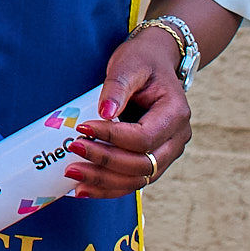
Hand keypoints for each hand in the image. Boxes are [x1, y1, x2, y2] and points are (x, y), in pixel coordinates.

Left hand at [67, 27, 191, 197]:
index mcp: (176, 114)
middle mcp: (177, 139)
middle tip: (73, 150)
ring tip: (72, 174)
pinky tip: (81, 189)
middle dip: (105, 162)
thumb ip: (117, 87)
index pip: (144, 137)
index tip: (83, 128)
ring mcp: (167, 153)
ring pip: (138, 179)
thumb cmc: (142, 61)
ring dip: (104, 181)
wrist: (155, 63)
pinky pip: (132, 181)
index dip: (112, 137)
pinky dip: (108, 188)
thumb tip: (105, 113)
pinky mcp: (152, 161)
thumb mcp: (129, 64)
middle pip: (143, 165)